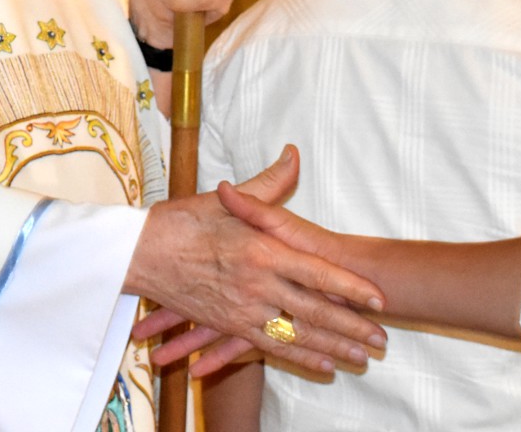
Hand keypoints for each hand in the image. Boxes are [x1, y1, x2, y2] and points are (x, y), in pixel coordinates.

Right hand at [124, 147, 383, 373]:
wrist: (138, 254)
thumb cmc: (181, 222)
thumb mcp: (225, 201)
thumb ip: (267, 185)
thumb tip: (293, 155)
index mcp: (261, 250)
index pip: (317, 272)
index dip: (350, 288)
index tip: (378, 300)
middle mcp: (256, 284)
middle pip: (315, 311)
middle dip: (352, 328)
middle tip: (382, 341)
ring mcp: (243, 309)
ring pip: (297, 334)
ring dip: (332, 347)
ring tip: (361, 358)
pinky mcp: (228, 325)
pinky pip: (269, 346)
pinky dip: (298, 356)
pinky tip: (322, 363)